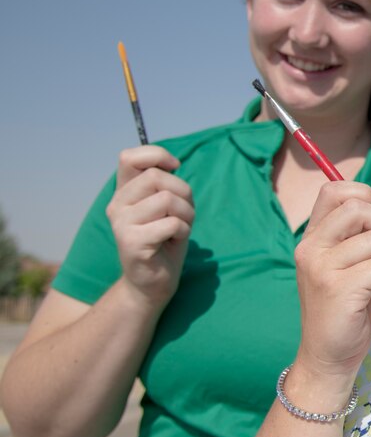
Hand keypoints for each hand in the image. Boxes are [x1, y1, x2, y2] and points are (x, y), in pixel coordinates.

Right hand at [106, 146, 193, 306]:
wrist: (153, 281)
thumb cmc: (165, 239)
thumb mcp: (168, 206)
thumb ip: (165, 184)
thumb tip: (171, 164)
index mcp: (124, 192)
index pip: (129, 157)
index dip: (156, 155)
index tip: (175, 167)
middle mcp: (117, 205)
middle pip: (156, 177)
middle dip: (183, 192)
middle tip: (184, 212)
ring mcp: (121, 223)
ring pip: (167, 199)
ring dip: (186, 214)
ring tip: (179, 228)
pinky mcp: (131, 242)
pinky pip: (171, 223)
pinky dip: (183, 231)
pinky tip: (173, 241)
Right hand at [293, 182, 370, 376]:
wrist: (328, 356)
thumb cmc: (346, 308)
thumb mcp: (346, 264)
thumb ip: (357, 235)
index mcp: (312, 237)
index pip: (334, 189)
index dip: (367, 197)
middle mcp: (311, 247)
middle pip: (357, 205)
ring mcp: (321, 267)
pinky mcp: (338, 288)